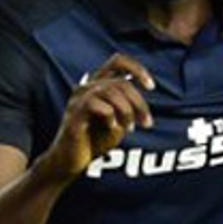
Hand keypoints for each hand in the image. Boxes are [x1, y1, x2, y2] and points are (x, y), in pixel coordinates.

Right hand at [35, 53, 154, 183]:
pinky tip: (112, 129)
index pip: (117, 61)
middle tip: (146, 123)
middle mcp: (86, 87)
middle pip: (121, 82)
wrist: (72, 162)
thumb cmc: (95, 141)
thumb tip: (140, 98)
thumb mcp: (118, 121)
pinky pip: (99, 106)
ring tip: (129, 128)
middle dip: (139, 103)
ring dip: (127, 111)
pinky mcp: (74, 113)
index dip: (137, 69)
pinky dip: (111, 117)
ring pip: (111, 91)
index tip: (151, 87)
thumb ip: (127, 106)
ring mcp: (78, 99)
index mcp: (97, 84)